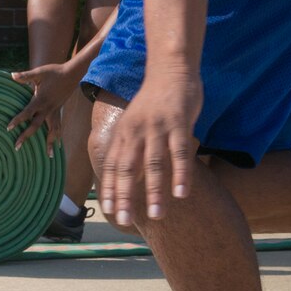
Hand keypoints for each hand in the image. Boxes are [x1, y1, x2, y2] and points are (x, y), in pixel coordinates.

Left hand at [7, 58, 84, 152]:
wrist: (72, 74)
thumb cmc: (54, 72)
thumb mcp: (39, 72)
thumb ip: (25, 76)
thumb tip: (12, 75)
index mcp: (41, 100)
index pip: (27, 113)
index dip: (17, 120)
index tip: (8, 129)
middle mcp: (48, 109)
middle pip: (36, 126)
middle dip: (26, 137)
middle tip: (16, 147)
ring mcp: (55, 111)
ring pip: (52, 130)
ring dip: (50, 142)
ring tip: (49, 155)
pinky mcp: (59, 111)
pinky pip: (58, 126)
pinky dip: (58, 136)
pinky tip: (59, 144)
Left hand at [97, 71, 201, 227]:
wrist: (170, 69)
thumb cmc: (153, 102)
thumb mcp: (134, 123)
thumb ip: (131, 148)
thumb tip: (128, 177)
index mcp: (123, 132)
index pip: (112, 165)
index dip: (109, 188)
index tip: (109, 210)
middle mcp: (135, 131)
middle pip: (127, 168)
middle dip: (125, 196)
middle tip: (125, 220)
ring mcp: (157, 127)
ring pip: (153, 163)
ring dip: (154, 191)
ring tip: (156, 215)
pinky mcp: (179, 123)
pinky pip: (179, 152)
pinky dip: (180, 174)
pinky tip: (181, 193)